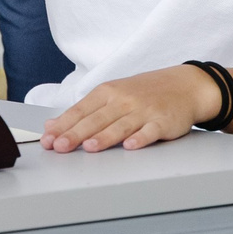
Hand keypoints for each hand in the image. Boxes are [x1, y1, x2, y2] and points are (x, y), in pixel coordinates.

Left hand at [41, 64, 215, 151]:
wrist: (183, 85)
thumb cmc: (144, 93)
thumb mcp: (112, 95)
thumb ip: (84, 111)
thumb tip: (53, 124)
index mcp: (107, 92)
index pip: (80, 110)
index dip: (63, 125)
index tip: (48, 139)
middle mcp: (123, 100)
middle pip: (96, 119)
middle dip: (76, 134)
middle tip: (60, 146)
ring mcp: (143, 110)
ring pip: (120, 125)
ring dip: (104, 136)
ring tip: (89, 147)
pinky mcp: (162, 121)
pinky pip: (150, 130)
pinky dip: (140, 138)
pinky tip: (130, 146)